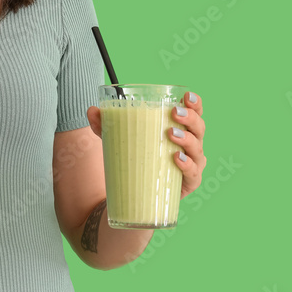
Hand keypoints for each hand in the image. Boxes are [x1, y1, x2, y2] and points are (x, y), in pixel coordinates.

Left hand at [87, 90, 206, 198]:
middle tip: (175, 113)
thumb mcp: (121, 140)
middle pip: (199, 128)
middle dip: (190, 118)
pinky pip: (193, 174)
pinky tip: (177, 159)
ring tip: (171, 134)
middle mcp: (191, 145)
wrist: (138, 194)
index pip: (194, 112)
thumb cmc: (138, 159)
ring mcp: (192, 164)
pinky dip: (187, 165)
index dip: (195, 103)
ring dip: (187, 140)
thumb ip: (106, 126)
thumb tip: (92, 111)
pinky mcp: (188, 183)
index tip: (186, 96)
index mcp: (181, 129)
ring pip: (197, 149)